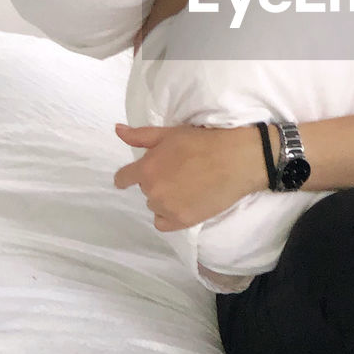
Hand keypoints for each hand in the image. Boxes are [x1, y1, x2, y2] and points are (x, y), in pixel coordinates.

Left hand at [113, 122, 261, 231]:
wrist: (235, 160)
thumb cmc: (203, 142)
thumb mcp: (170, 133)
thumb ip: (140, 136)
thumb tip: (117, 130)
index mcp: (146, 169)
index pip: (123, 179)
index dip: (128, 176)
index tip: (137, 174)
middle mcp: (152, 191)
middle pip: (145, 189)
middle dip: (156, 180)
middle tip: (178, 170)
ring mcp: (167, 208)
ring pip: (155, 205)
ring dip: (165, 197)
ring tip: (187, 185)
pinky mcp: (183, 221)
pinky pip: (163, 223)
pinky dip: (169, 215)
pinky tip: (183, 204)